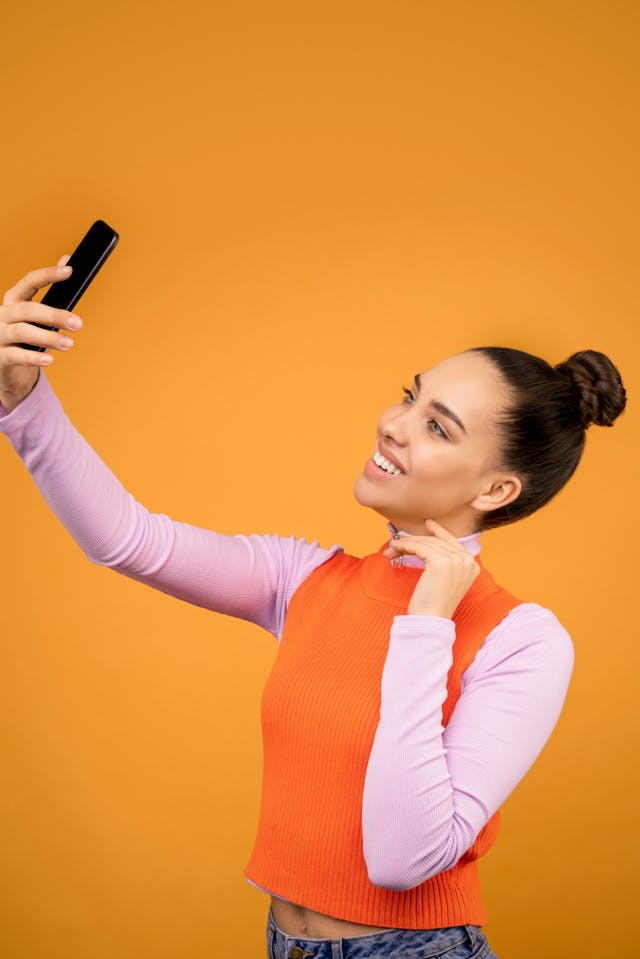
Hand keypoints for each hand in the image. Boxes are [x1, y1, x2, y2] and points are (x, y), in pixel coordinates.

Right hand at [0, 254, 81, 410]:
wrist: (3, 362)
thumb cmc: (23, 334)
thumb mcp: (33, 312)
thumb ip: (48, 290)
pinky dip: (33, 357)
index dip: (48, 275)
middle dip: (54, 315)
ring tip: (69, 343)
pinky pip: (16, 355)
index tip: (69, 271)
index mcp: (13, 300)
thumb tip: (67, 260)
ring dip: (48, 337)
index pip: (29, 282)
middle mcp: (3, 314)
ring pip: (22, 332)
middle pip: (28, 310)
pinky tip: (49, 359)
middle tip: (78, 323)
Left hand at [383, 518, 480, 618]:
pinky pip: (419, 547)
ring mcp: (456, 560)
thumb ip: (444, 563)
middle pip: (437, 541)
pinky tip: (395, 549)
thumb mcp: (444, 580)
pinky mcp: (442, 562)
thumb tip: (424, 544)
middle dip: (414, 540)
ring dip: (406, 543)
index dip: (439, 531)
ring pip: (426, 543)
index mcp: (472, 565)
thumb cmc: (433, 604)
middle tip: (397, 543)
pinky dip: (405, 546)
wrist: (431, 620)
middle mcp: (468, 560)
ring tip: (392, 548)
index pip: (453, 542)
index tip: (427, 524)